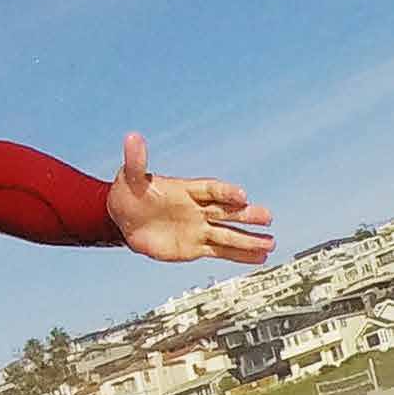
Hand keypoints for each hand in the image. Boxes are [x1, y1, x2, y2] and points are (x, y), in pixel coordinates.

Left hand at [107, 132, 274, 264]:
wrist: (122, 219)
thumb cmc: (128, 194)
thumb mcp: (129, 177)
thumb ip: (136, 161)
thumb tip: (132, 137)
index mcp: (187, 190)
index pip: (211, 189)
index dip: (226, 192)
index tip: (241, 196)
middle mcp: (198, 209)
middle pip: (227, 211)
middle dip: (246, 215)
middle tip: (266, 217)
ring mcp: (199, 228)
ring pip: (227, 234)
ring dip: (248, 239)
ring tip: (271, 243)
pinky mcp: (195, 246)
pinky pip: (220, 251)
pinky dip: (239, 255)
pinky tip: (260, 256)